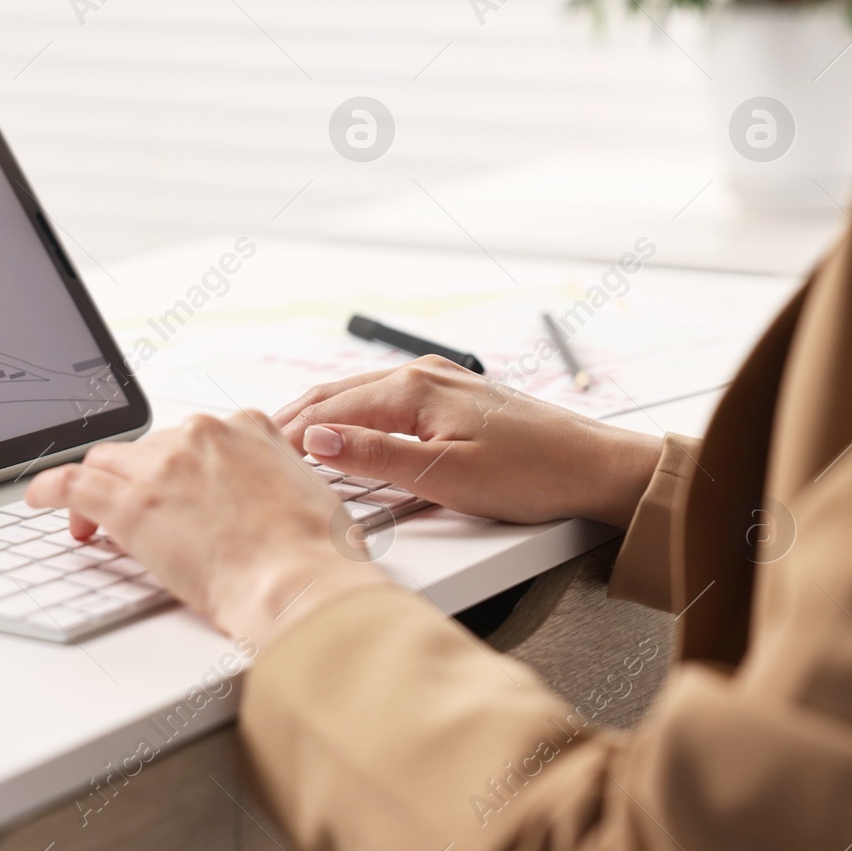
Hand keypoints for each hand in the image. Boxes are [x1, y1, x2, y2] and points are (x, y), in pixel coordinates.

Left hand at [24, 412, 388, 646]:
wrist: (298, 581)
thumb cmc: (317, 555)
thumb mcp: (312, 496)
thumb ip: (281, 485)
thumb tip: (275, 507)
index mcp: (249, 428)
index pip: (197, 439)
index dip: (179, 468)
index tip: (176, 490)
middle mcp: (202, 435)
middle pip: (151, 450)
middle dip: (142, 481)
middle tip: (142, 517)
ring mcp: (163, 466)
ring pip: (110, 462)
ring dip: (98, 488)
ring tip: (90, 520)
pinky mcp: (130, 502)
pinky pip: (73, 484)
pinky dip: (51, 488)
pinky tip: (38, 498)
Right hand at [273, 356, 660, 529]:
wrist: (596, 468)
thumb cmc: (532, 475)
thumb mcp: (444, 476)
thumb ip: (374, 457)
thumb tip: (313, 441)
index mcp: (413, 388)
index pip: (329, 411)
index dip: (288, 435)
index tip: (256, 457)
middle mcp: (422, 374)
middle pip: (337, 394)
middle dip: (293, 417)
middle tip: (255, 444)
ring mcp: (439, 380)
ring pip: (358, 393)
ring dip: (319, 413)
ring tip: (285, 436)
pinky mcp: (454, 395)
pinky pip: (383, 397)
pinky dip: (351, 412)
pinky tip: (344, 428)